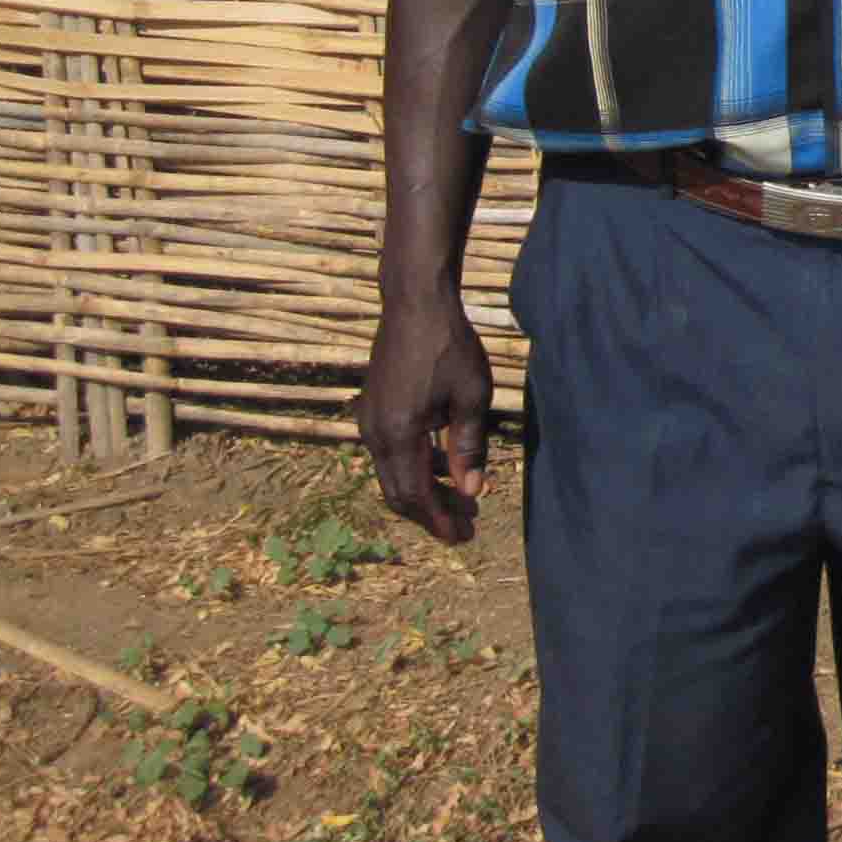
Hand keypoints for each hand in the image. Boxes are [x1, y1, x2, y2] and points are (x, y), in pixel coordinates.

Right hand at [358, 291, 493, 545]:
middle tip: (466, 526)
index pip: (415, 495)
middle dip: (432, 512)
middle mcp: (374, 433)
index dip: (438, 520)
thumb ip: (469, 446)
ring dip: (425, 489)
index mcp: (397, 434)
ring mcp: (369, 420)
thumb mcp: (471, 397)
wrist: (415, 303)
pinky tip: (444, 462)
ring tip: (463, 496)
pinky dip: (416, 465)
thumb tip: (472, 491)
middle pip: (399, 492)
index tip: (462, 537)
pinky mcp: (373, 408)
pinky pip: (391, 452)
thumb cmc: (449, 346)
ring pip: (393, 473)